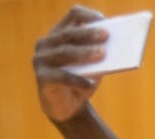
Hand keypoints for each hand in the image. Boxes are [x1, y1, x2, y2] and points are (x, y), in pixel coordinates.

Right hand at [33, 5, 107, 121]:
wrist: (67, 107)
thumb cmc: (82, 80)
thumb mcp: (94, 66)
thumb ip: (100, 55)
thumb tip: (113, 48)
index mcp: (60, 33)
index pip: (73, 15)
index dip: (88, 15)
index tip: (103, 19)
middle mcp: (46, 43)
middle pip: (69, 34)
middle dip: (88, 33)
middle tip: (106, 35)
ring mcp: (41, 60)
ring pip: (64, 52)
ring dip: (85, 53)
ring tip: (102, 54)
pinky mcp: (42, 78)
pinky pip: (61, 77)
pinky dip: (77, 80)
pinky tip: (91, 84)